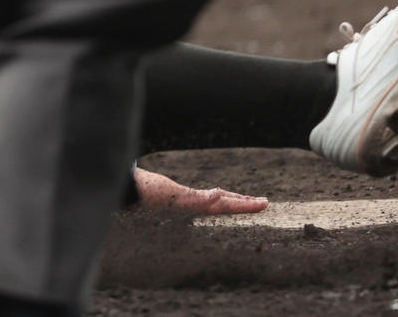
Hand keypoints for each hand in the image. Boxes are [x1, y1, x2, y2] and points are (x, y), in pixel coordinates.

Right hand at [132, 167, 268, 214]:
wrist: (132, 191)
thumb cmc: (151, 193)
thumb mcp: (177, 195)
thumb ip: (199, 197)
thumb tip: (219, 195)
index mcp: (200, 205)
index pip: (228, 205)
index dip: (246, 204)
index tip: (263, 203)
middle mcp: (197, 204)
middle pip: (226, 204)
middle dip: (245, 203)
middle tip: (265, 202)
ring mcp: (189, 201)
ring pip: (217, 202)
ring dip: (233, 200)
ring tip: (248, 200)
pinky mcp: (181, 196)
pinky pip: (203, 197)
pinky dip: (215, 196)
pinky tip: (219, 194)